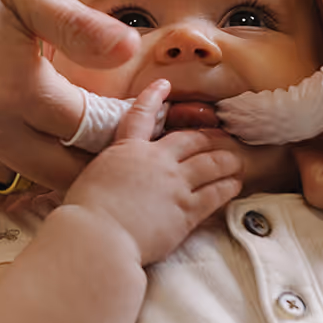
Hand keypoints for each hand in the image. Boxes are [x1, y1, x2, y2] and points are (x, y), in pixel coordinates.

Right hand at [0, 0, 139, 188]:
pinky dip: (1, 175)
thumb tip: (131, 52)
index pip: (93, 132)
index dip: (125, 124)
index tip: (143, 113)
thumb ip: (77, 27)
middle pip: (61, 172)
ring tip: (66, 137)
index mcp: (14, 87)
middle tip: (114, 134)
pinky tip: (16, 146)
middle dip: (94, 158)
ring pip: (19, 181)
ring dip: (47, 168)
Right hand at [64, 81, 242, 264]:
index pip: (141, 116)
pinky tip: (235, 185)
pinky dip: (228, 187)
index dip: (154, 97)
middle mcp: (155, 161)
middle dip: (208, 137)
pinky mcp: (186, 210)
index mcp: (126, 151)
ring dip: (227, 160)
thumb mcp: (92, 179)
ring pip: (211, 163)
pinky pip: (215, 193)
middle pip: (191, 139)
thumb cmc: (85, 213)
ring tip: (237, 160)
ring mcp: (174, 185)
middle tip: (220, 137)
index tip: (164, 86)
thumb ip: (109, 173)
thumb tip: (111, 179)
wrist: (97, 237)